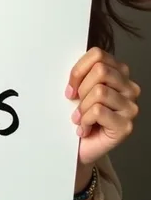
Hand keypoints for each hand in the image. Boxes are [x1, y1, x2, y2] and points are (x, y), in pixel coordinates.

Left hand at [66, 47, 139, 165]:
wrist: (81, 146)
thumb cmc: (80, 113)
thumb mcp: (79, 87)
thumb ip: (81, 73)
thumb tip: (69, 64)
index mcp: (119, 72)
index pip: (98, 54)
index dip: (79, 69)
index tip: (70, 86)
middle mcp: (129, 87)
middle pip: (100, 71)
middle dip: (81, 88)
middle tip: (76, 103)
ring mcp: (130, 107)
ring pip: (100, 91)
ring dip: (82, 107)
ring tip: (80, 118)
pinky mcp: (126, 126)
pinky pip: (99, 111)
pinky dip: (85, 120)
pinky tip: (85, 128)